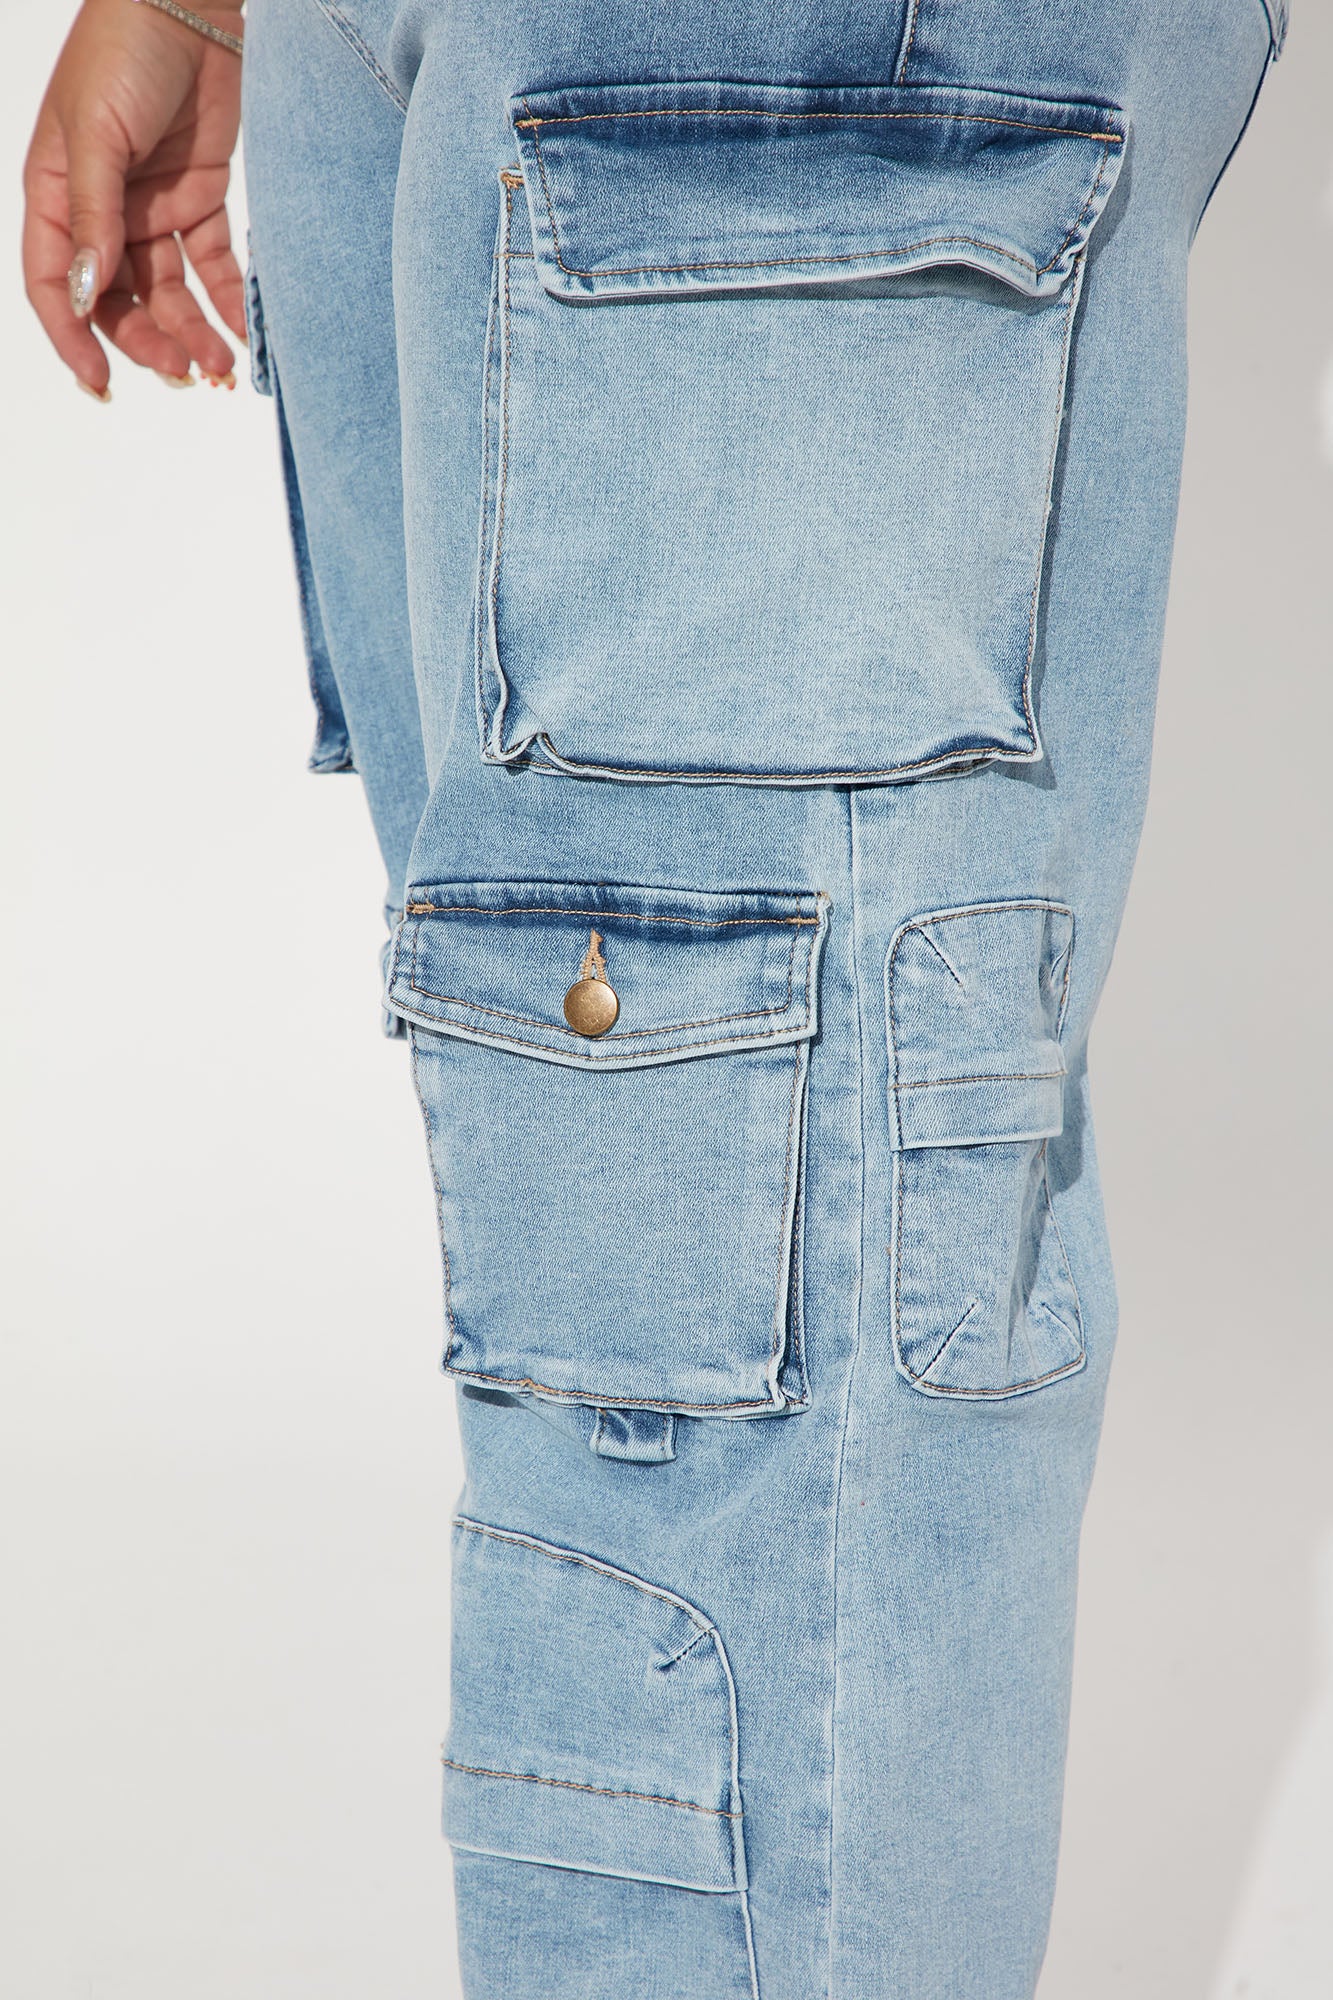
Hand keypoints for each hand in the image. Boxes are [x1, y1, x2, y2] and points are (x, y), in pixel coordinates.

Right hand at [22, 0, 246, 399]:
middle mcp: (102, 210)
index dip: (74, 336)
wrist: (190, 4)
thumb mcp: (97, 134)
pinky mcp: (199, 201)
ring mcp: (152, 208)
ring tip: (221, 367)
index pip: (56, 283)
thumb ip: (95, 216)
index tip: (101, 381)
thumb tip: (89, 292)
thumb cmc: (124, 48)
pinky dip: (229, 302)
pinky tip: (245, 334)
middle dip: (148, 343)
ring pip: (167, 293)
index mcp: (57, 193)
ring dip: (191, 334)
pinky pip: (213, 267)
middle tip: (185, 373)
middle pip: (119, 300)